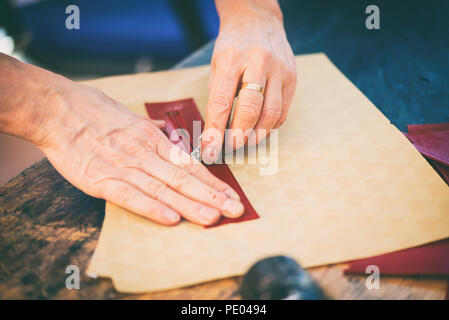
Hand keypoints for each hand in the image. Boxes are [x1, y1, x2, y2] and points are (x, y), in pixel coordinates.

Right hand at [0, 55, 244, 225]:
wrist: (56, 109)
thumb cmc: (92, 110)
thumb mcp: (128, 114)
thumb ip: (149, 127)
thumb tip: (166, 131)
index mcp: (151, 138)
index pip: (189, 164)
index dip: (212, 182)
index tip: (231, 195)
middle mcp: (143, 152)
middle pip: (183, 177)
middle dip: (212, 196)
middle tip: (236, 210)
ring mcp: (123, 165)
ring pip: (162, 188)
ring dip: (189, 204)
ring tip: (213, 218)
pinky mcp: (100, 178)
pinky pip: (130, 196)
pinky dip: (151, 207)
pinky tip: (170, 218)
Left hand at [202, 1, 296, 162]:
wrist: (258, 22)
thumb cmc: (233, 47)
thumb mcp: (217, 65)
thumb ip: (217, 98)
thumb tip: (215, 133)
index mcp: (232, 58)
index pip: (222, 101)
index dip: (216, 130)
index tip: (210, 149)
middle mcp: (258, 62)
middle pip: (251, 108)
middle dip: (240, 135)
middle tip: (231, 147)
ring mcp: (279, 70)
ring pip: (271, 113)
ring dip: (257, 134)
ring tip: (246, 142)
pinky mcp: (292, 78)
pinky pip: (283, 110)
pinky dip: (271, 126)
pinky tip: (261, 129)